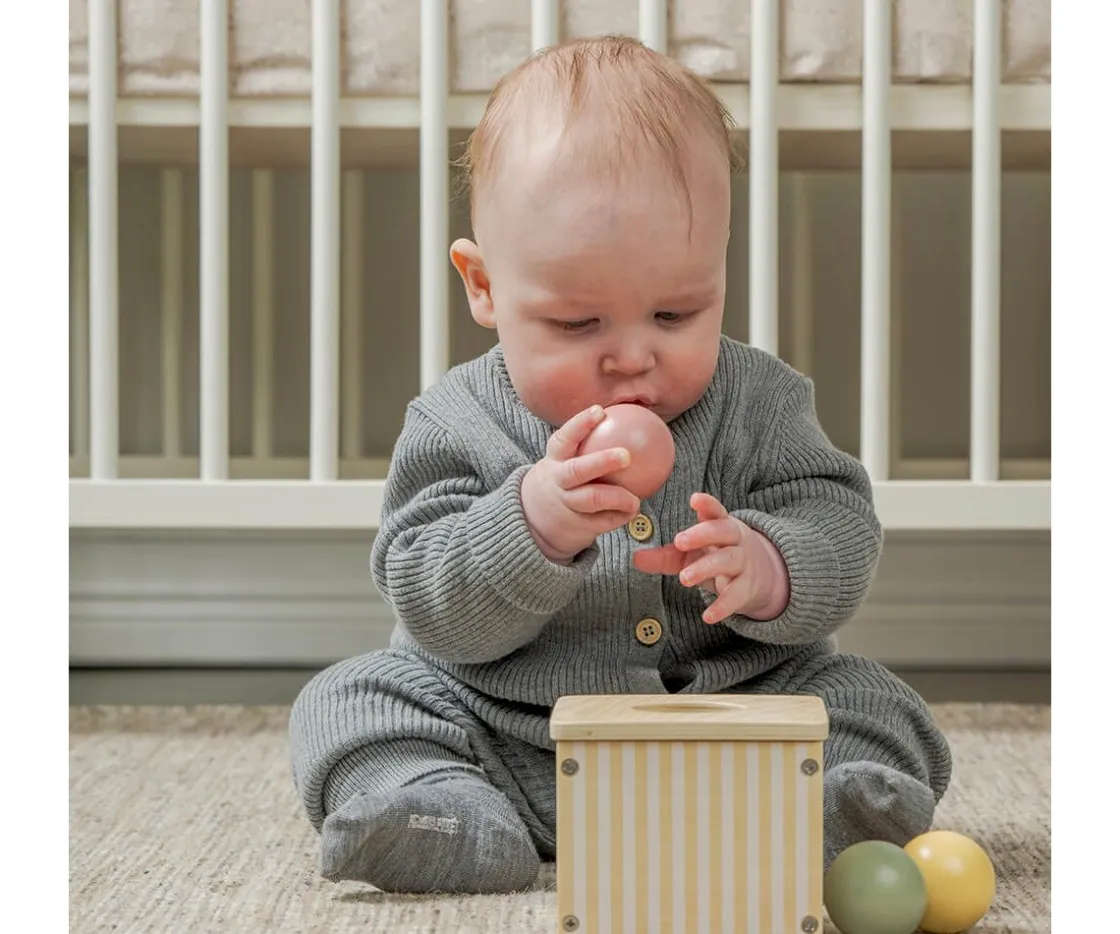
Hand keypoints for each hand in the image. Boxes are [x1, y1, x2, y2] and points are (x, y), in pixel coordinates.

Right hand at [521, 405, 642, 562]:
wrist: (537, 515)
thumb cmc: (565, 475)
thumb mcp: (567, 456)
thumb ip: (592, 440)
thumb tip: (634, 414)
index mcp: (556, 458)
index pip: (565, 437)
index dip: (580, 424)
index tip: (599, 411)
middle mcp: (559, 479)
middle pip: (577, 470)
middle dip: (601, 462)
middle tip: (626, 455)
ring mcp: (568, 502)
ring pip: (591, 499)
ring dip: (616, 498)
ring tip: (635, 500)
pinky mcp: (578, 523)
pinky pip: (602, 521)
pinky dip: (620, 517)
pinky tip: (634, 511)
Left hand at [632, 492, 789, 622]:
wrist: (762, 577)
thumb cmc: (718, 557)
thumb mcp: (692, 554)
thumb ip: (665, 556)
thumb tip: (635, 558)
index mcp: (721, 526)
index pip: (717, 511)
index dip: (707, 505)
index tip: (694, 499)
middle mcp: (735, 541)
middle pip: (724, 531)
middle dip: (703, 534)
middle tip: (679, 541)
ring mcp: (744, 563)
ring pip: (729, 560)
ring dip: (707, 568)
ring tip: (684, 578)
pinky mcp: (748, 588)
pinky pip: (736, 596)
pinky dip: (723, 606)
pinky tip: (707, 616)